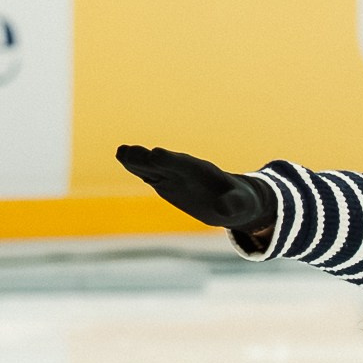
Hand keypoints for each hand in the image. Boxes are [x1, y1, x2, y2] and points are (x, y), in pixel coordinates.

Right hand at [116, 145, 276, 233]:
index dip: (171, 161)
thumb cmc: (240, 202)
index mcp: (204, 173)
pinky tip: (123, 158)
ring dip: (137, 160)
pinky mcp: (166, 182)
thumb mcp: (241, 205)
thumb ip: (233, 205)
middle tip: (127, 152)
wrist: (234, 201)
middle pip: (164, 163)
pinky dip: (137, 167)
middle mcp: (185, 170)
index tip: (156, 155)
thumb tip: (223, 210)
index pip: (185, 165)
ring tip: (121, 152)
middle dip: (148, 159)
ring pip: (152, 166)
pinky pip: (149, 173)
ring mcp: (174, 175)